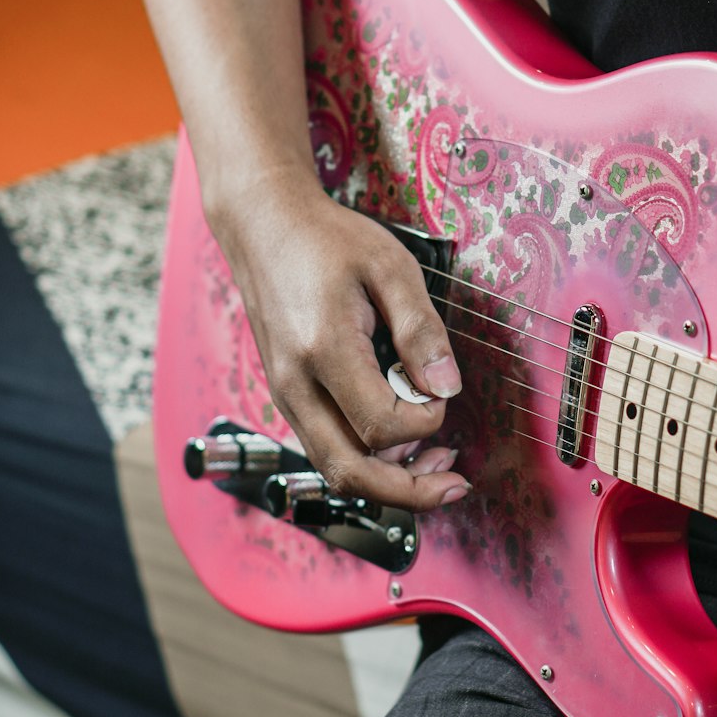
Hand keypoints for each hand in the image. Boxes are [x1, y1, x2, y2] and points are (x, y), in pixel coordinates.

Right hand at [217, 171, 468, 513]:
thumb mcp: (391, 268)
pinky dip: (365, 459)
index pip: (381, 424)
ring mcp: (285, 394)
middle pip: (349, 472)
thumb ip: (421, 331)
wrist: (263, 224)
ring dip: (387, 481)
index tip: (442, 392)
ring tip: (433, 466)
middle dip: (408, 492)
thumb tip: (446, 388)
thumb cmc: (327, 239)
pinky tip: (398, 445)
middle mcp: (295, 384)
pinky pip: (326, 446)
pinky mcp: (288, 395)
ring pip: (335, 468)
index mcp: (323, 349)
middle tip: (454, 486)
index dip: (425, 423)